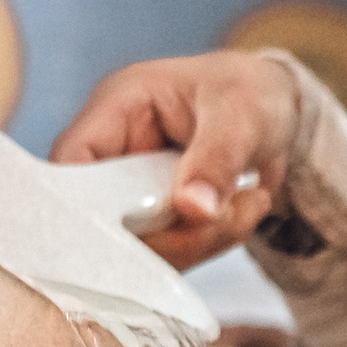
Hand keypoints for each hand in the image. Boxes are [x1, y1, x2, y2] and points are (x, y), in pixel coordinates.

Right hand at [51, 52, 299, 270]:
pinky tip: (240, 213)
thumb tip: (192, 208)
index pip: (70, 164)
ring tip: (246, 205)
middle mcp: (114, 151)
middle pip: (104, 219)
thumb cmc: (251, 93)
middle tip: (224, 217)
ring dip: (197, 241)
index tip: (136, 232)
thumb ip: (217, 159)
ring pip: (140, 246)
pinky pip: (169, 253)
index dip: (86, 206)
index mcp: (118, 107)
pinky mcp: (155, 218)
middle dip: (168, 234)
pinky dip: (208, 244)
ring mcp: (132, 189)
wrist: (275, 112)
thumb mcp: (242, 115)